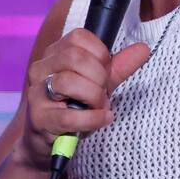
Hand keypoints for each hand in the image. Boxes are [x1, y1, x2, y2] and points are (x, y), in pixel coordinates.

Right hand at [19, 28, 149, 170]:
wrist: (50, 141)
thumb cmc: (75, 106)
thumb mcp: (99, 83)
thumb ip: (119, 66)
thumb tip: (143, 48)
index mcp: (55, 53)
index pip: (78, 37)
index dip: (100, 53)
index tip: (106, 71)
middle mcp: (41, 68)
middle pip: (74, 57)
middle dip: (98, 76)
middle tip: (103, 91)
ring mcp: (36, 93)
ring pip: (69, 82)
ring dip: (94, 96)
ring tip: (100, 106)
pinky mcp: (39, 118)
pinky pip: (70, 116)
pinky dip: (93, 118)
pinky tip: (102, 119)